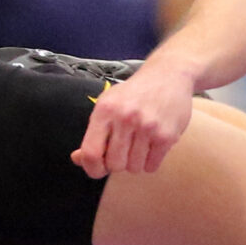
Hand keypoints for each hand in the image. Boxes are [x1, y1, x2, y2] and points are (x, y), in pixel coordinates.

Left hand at [71, 61, 197, 178]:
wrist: (168, 75)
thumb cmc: (133, 94)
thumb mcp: (107, 105)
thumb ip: (93, 134)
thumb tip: (77, 159)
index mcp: (105, 110)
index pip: (91, 153)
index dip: (92, 168)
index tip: (98, 169)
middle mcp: (125, 117)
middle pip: (115, 165)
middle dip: (118, 163)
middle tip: (124, 150)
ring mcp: (147, 126)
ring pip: (134, 168)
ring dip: (136, 162)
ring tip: (139, 144)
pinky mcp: (166, 135)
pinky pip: (151, 166)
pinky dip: (150, 161)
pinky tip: (151, 145)